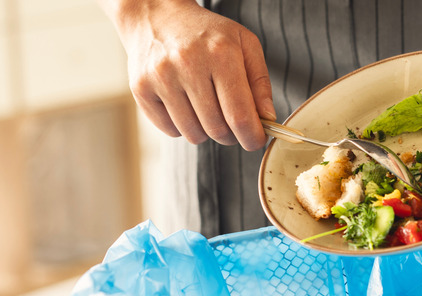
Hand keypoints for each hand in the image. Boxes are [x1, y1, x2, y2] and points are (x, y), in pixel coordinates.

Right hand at [99, 0, 274, 149]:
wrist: (157, 16)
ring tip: (207, 108)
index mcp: (220, 53)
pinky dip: (183, 127)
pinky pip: (170, 130)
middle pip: (217, 129)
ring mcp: (161, 77)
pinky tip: (185, 105)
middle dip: (231, 135)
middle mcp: (188, 64)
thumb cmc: (207, 34)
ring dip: (206, 132)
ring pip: (194, 134)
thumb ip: (260, 83)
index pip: (239, 115)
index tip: (256, 141)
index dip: (252, 137)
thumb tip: (267, 119)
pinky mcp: (141, 89)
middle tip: (232, 122)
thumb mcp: (244, 44)